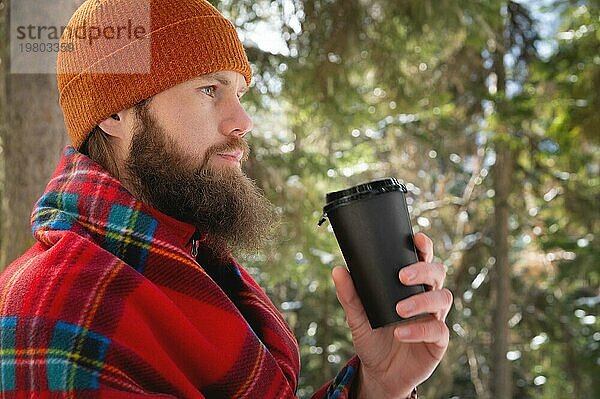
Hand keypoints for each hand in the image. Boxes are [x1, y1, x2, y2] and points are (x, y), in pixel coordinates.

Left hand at [332, 233, 452, 397]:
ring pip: (442, 299)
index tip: (416, 239)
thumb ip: (349, 294)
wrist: (378, 373)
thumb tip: (338, 270)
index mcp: (410, 286)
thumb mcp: (356, 316)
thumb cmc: (372, 338)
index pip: (423, 260)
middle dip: (423, 270)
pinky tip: (401, 332)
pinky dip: (419, 330)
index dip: (424, 247)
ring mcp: (435, 318)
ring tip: (399, 309)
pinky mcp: (437, 342)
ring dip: (421, 301)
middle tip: (401, 276)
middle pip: (438, 274)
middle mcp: (426, 298)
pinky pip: (437, 331)